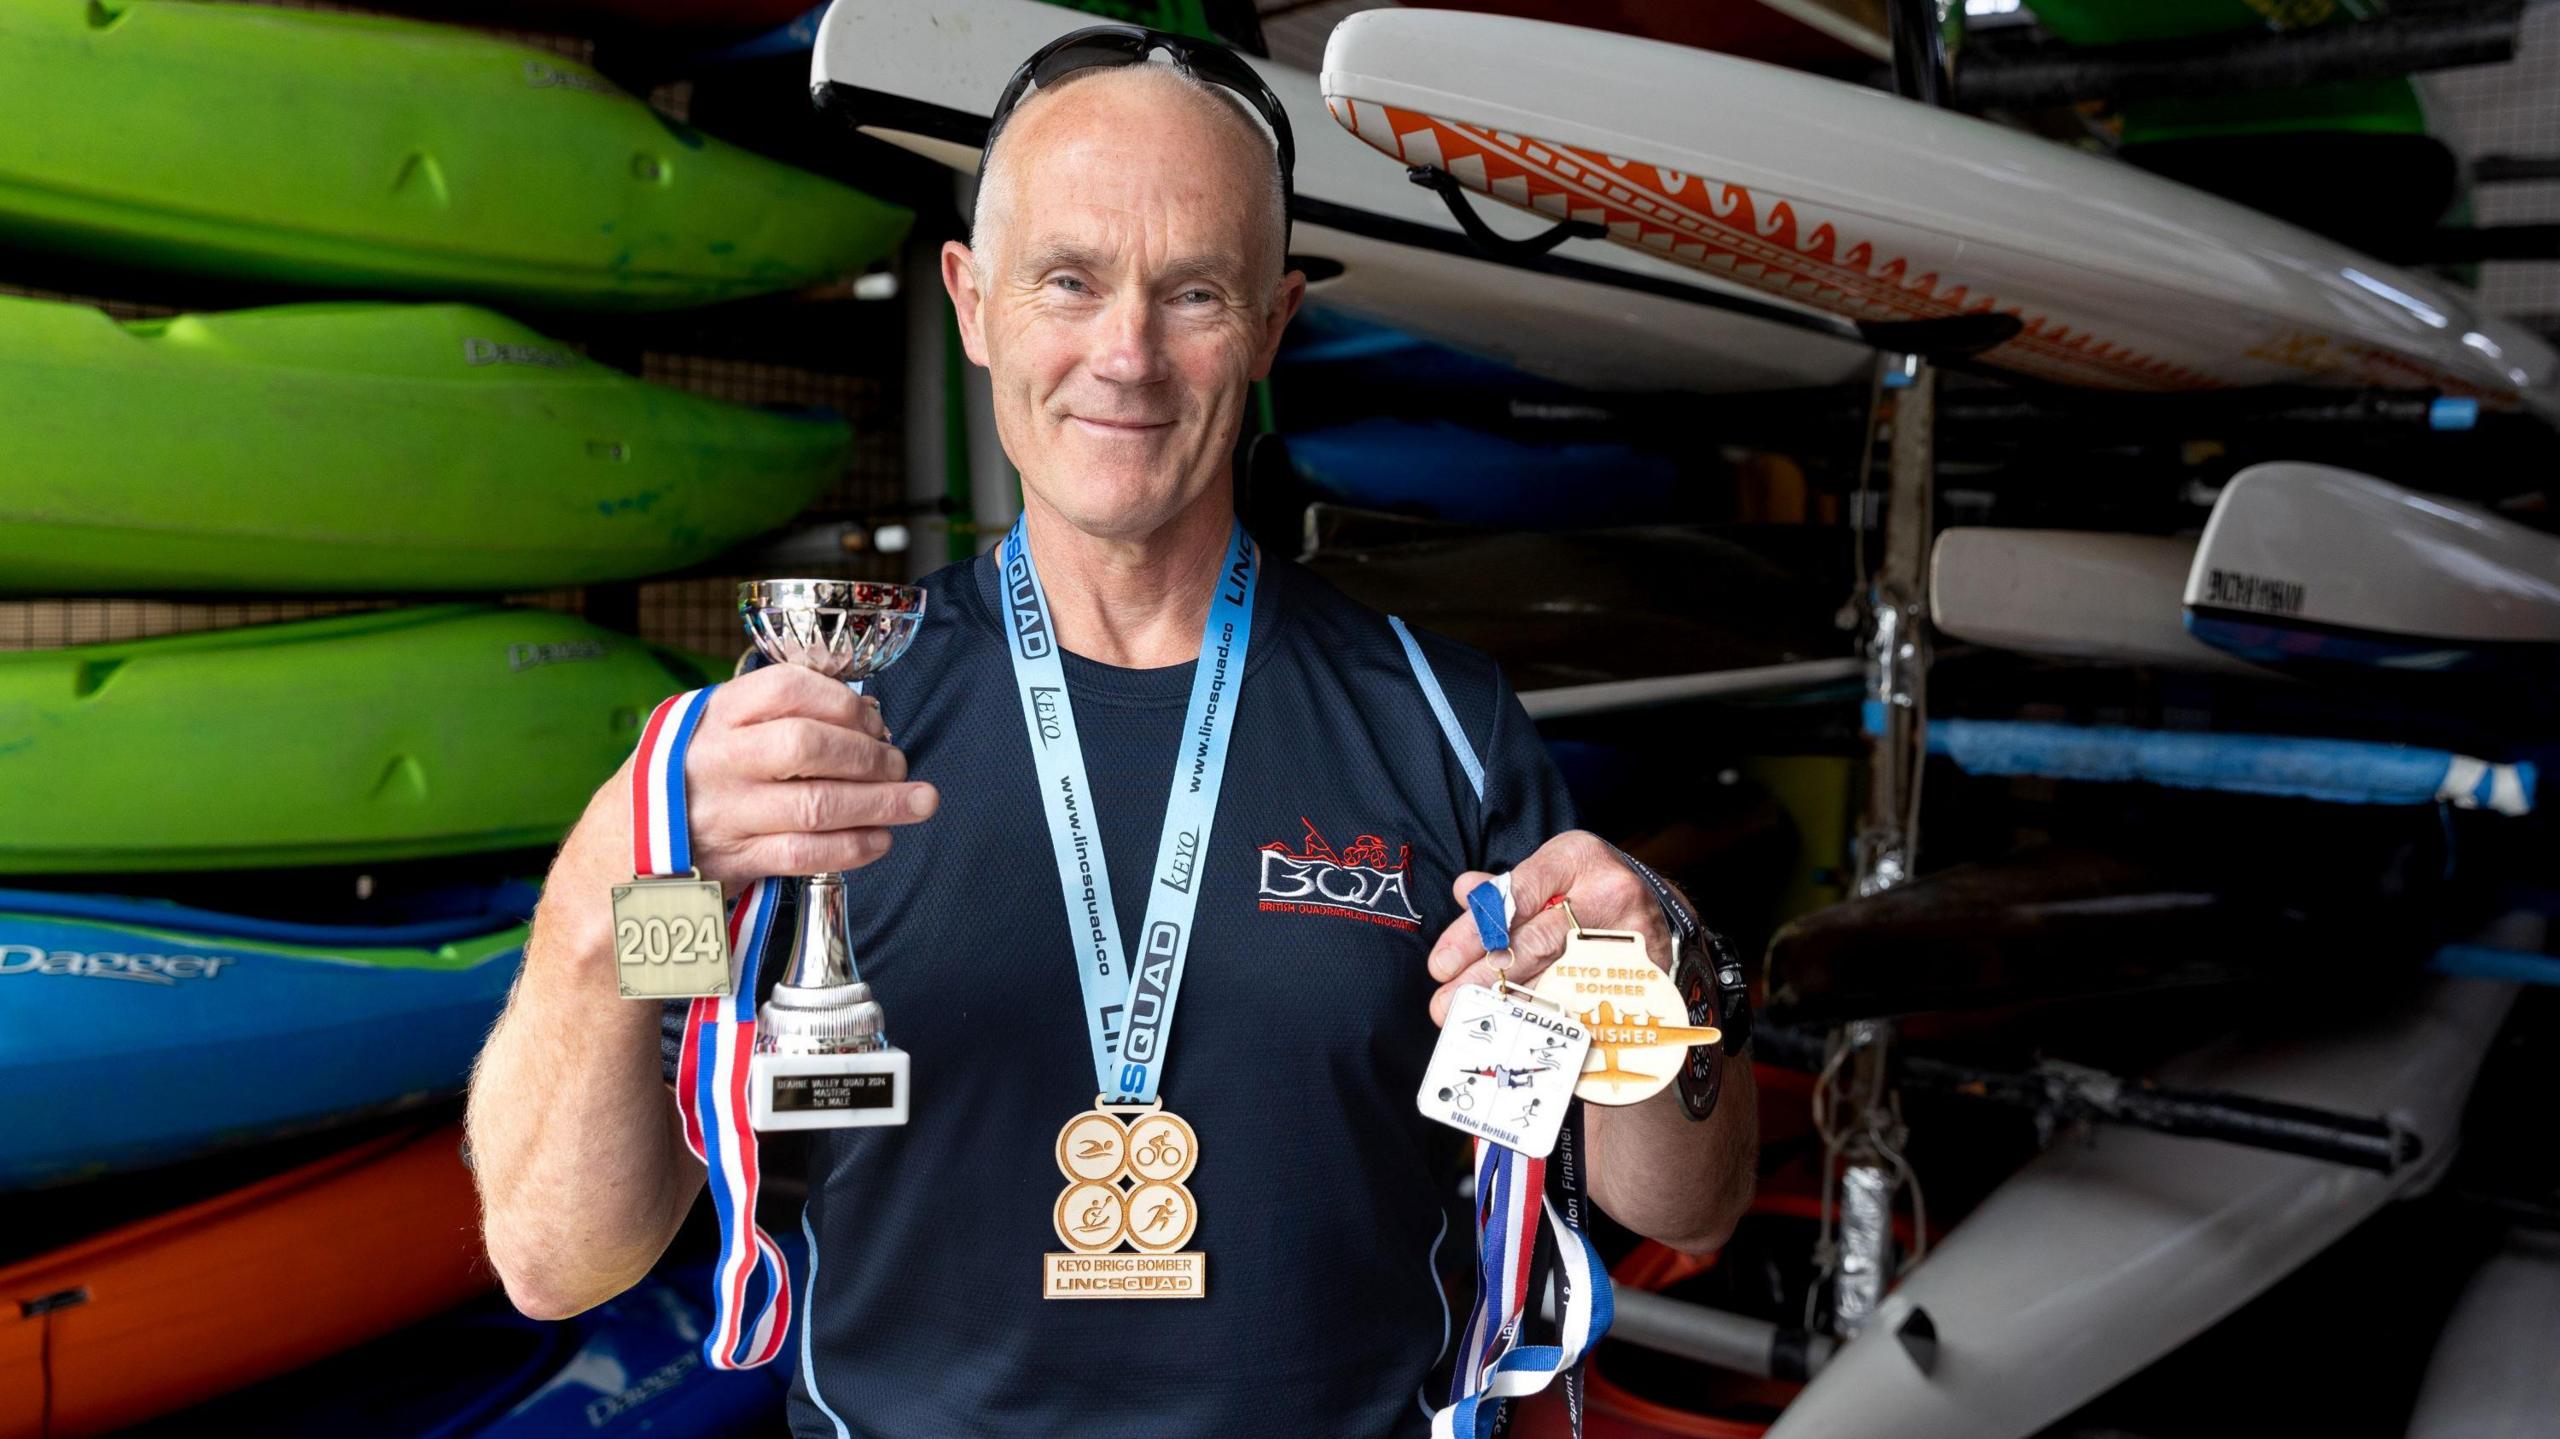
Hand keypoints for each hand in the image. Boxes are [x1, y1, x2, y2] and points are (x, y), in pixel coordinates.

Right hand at [571, 664, 938, 894]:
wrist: (619, 847)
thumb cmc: (688, 777)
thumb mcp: (716, 728)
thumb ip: (777, 714)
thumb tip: (868, 716)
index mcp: (714, 714)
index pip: (788, 688)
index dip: (844, 701)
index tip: (875, 720)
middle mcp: (717, 759)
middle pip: (808, 747)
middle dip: (869, 757)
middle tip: (900, 765)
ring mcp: (723, 812)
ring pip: (814, 806)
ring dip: (878, 804)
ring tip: (917, 802)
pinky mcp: (732, 860)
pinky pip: (803, 854)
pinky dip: (851, 847)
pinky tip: (880, 839)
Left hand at [1422, 830, 1669, 1025]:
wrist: (1655, 912)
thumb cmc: (1587, 891)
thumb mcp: (1550, 874)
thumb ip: (1505, 889)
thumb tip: (1466, 892)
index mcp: (1577, 857)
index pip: (1516, 896)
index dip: (1475, 932)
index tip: (1441, 964)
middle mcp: (1609, 892)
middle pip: (1536, 940)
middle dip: (1484, 975)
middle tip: (1445, 1003)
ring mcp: (1632, 935)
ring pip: (1558, 977)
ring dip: (1509, 1002)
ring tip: (1472, 1019)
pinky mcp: (1645, 972)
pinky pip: (1587, 1001)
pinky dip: (1548, 1016)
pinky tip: (1517, 1028)